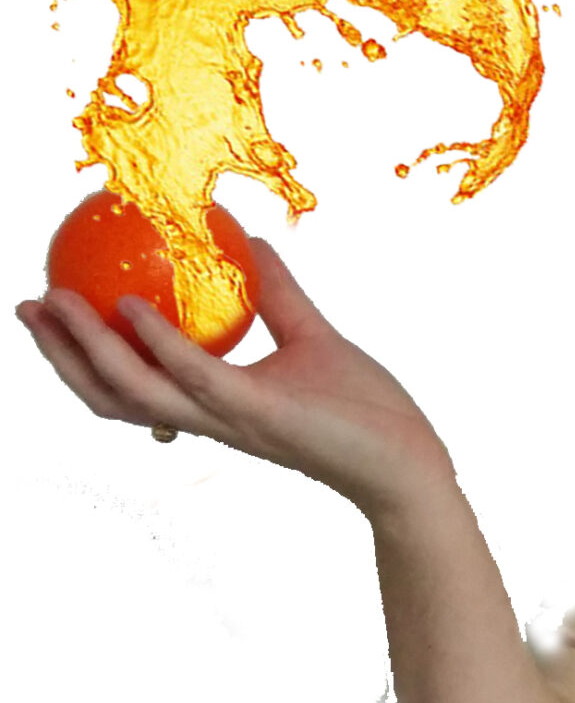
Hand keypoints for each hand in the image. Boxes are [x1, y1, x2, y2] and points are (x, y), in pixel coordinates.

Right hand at [17, 237, 459, 518]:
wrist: (408, 461)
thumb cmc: (366, 409)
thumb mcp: (312, 337)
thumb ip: (279, 294)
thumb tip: (251, 240)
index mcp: (215, 403)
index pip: (131, 385)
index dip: (85, 354)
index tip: (55, 308)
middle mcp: (209, 417)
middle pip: (109, 395)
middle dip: (60, 355)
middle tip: (27, 306)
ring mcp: (229, 419)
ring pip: (132, 389)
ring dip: (85, 348)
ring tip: (55, 302)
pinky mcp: (258, 416)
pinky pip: (195, 376)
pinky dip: (158, 343)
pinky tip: (134, 307)